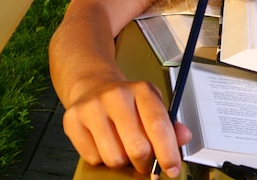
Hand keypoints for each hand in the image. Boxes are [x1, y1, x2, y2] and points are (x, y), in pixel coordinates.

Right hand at [62, 79, 191, 176]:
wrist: (93, 88)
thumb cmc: (127, 102)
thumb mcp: (152, 106)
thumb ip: (169, 125)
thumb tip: (183, 137)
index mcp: (141, 90)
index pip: (157, 126)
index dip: (167, 153)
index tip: (172, 169)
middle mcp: (116, 95)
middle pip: (137, 148)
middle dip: (144, 162)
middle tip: (144, 161)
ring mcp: (92, 107)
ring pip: (114, 158)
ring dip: (122, 161)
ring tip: (122, 146)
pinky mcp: (72, 120)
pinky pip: (93, 158)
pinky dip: (101, 158)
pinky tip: (104, 142)